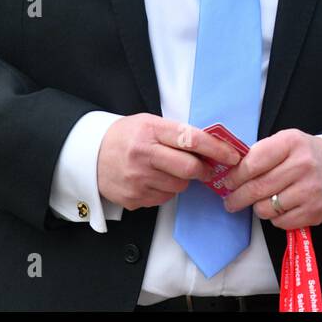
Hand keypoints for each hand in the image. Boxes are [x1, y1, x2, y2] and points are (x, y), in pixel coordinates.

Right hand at [98, 114, 242, 210]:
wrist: (88, 154)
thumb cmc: (126, 136)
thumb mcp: (150, 124)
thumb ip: (178, 133)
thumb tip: (212, 145)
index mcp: (150, 131)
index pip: (192, 140)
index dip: (218, 149)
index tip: (233, 155)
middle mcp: (143, 155)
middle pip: (190, 169)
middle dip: (204, 170)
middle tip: (206, 168)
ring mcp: (137, 179)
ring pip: (179, 186)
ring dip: (182, 180)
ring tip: (168, 169)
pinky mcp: (133, 198)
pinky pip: (164, 198)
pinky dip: (166, 190)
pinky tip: (154, 179)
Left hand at [219, 129, 321, 229]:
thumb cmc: (306, 155)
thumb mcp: (286, 142)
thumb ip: (261, 153)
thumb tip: (232, 173)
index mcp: (291, 143)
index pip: (253, 163)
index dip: (235, 176)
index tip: (228, 182)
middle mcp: (302, 165)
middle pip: (257, 188)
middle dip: (237, 198)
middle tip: (231, 201)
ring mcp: (309, 190)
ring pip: (265, 208)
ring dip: (257, 207)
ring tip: (261, 202)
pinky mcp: (314, 211)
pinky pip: (279, 222)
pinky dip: (274, 217)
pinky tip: (279, 207)